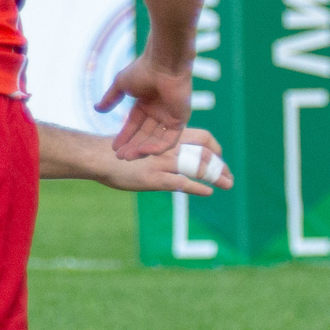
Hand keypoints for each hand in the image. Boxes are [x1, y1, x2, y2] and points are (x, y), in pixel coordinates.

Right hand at [96, 53, 193, 159]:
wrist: (164, 64)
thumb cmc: (143, 70)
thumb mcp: (121, 85)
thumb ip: (111, 98)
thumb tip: (97, 109)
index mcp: (146, 104)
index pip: (134, 125)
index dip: (124, 136)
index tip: (114, 148)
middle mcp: (159, 112)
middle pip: (144, 135)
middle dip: (132, 146)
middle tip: (120, 157)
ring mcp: (170, 117)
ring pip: (156, 140)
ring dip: (142, 150)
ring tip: (128, 156)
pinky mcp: (180, 121)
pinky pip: (170, 140)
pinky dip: (158, 148)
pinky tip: (144, 151)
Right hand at [98, 127, 232, 195]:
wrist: (99, 156)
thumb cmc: (121, 150)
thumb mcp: (146, 142)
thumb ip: (162, 146)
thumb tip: (175, 152)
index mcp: (168, 137)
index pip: (202, 138)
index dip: (215, 148)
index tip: (221, 158)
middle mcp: (170, 148)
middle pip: (205, 154)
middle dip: (220, 166)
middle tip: (230, 176)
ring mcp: (163, 163)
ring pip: (197, 168)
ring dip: (216, 177)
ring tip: (227, 184)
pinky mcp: (155, 178)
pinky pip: (181, 183)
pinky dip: (197, 188)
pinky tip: (208, 192)